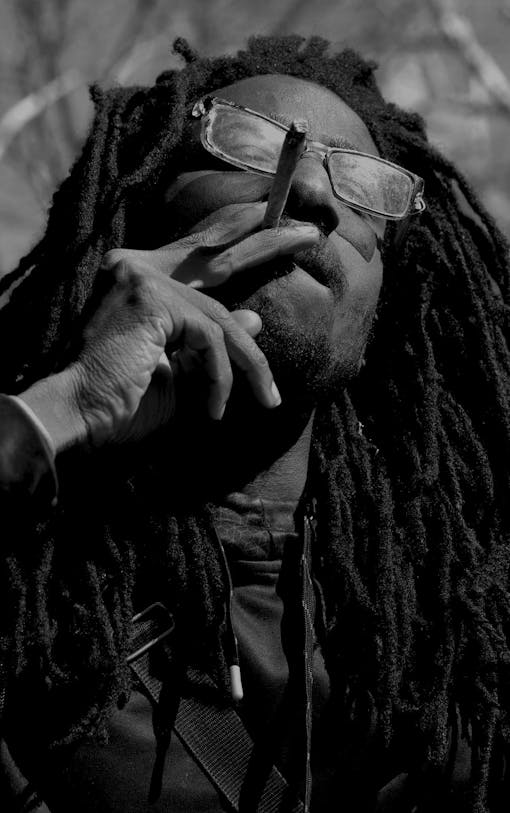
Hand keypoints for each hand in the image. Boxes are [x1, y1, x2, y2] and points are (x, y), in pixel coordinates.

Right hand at [25, 204, 317, 449]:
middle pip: (217, 252)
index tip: (277, 223)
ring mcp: (143, 278)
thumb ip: (213, 339)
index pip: (199, 250)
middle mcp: (139, 267)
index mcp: (143, 279)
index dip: (237, 232)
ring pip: (221, 314)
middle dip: (268, 242)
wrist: (81, 417)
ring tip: (267, 398)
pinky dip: (220, 376)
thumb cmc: (125, 401)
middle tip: (310, 234)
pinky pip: (210, 335)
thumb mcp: (184, 369)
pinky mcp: (151, 299)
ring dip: (249, 363)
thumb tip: (253, 320)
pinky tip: (215, 407)